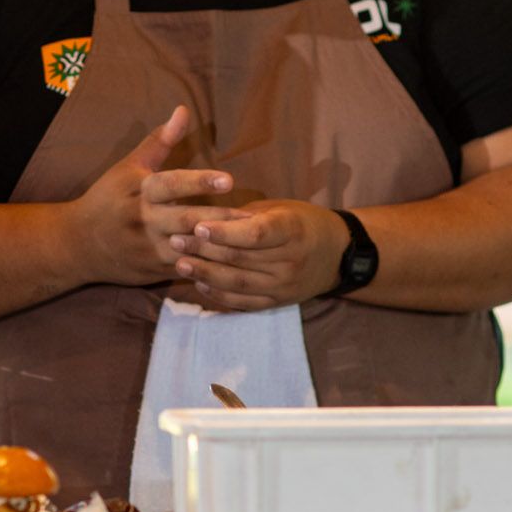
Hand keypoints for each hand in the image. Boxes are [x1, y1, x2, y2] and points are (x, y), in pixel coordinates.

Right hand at [66, 105, 249, 289]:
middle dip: (219, 219)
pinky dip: (210, 267)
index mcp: (139, 191)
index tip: (229, 180)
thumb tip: (183, 110)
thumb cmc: (107, 198)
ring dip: (219, 246)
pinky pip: (187, 270)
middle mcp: (144, 220)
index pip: (171, 184)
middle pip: (186, 219)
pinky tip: (235, 264)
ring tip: (252, 242)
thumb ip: (159, 141)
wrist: (78, 244)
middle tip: (252, 217)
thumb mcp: (128, 167)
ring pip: (189, 249)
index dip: (199, 182)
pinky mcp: (154, 270)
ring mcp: (149, 249)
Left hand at [176, 199, 348, 310]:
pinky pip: (244, 302)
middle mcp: (290, 261)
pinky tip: (199, 284)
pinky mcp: (278, 302)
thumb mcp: (279, 209)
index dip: (225, 232)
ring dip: (205, 274)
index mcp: (292, 230)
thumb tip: (205, 219)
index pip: (256, 234)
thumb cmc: (301, 223)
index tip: (198, 226)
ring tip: (180, 263)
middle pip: (240, 258)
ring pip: (238, 283)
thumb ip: (245, 217)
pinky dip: (219, 295)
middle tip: (174, 240)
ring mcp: (284, 285)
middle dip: (204, 250)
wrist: (337, 254)